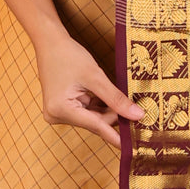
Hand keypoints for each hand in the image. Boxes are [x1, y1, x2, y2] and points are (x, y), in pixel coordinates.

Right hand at [33, 26, 143, 149]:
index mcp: (61, 110)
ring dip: (108, 110)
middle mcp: (57, 116)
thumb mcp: (95, 77)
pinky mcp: (63, 108)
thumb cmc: (68, 56)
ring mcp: (59, 113)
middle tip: (139, 113)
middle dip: (115, 116)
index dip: (117, 135)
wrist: (49, 42)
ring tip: (127, 103)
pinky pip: (87, 111)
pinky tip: (112, 100)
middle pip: (95, 122)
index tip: (132, 146)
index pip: (96, 126)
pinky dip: (100, 106)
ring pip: (93, 117)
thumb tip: (137, 116)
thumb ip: (116, 98)